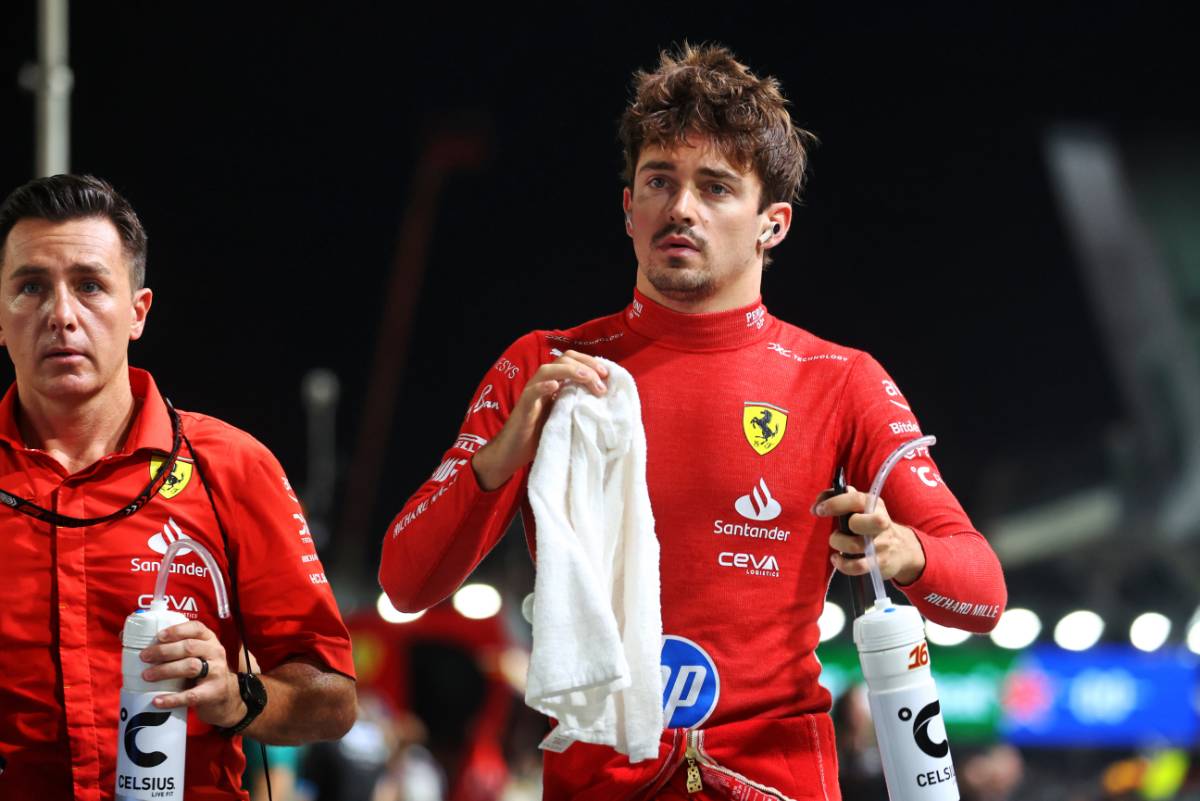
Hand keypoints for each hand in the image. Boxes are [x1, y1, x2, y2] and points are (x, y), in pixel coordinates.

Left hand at [139, 620, 245, 727]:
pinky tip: (157, 701)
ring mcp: (216, 672)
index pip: (196, 628)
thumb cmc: (205, 671)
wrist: (227, 696)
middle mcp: (215, 653)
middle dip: (164, 651)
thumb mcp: (199, 654)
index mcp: (210, 640)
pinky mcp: (213, 693)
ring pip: (190, 667)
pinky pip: (190, 695)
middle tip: (144, 657)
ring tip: (147, 676)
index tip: (159, 636)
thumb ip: (180, 648)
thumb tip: (138, 642)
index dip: (177, 630)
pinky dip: (172, 699)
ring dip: (165, 671)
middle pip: (189, 647)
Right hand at [472, 350, 608, 489]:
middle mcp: (542, 384)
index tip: (608, 375)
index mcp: (555, 384)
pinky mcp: (523, 408)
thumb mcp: (566, 416)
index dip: (590, 362)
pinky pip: (532, 392)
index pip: (572, 360)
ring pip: (547, 370)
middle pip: (563, 359)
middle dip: (586, 365)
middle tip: (602, 381)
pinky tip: (555, 386)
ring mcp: (532, 394)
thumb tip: (606, 400)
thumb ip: (579, 404)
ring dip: (570, 371)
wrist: (513, 453)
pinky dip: (543, 386)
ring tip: (587, 378)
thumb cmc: (541, 436)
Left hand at [812, 485, 925, 584]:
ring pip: (854, 546)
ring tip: (837, 544)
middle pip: (856, 523)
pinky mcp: (879, 562)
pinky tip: (837, 559)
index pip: (855, 499)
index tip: (819, 510)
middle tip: (838, 531)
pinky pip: (857, 566)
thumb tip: (815, 506)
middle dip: (841, 528)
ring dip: (838, 545)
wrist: (903, 549)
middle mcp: (880, 522)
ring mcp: (881, 544)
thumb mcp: (862, 507)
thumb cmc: (871, 524)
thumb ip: (839, 499)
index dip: (834, 504)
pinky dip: (842, 564)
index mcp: (874, 505)